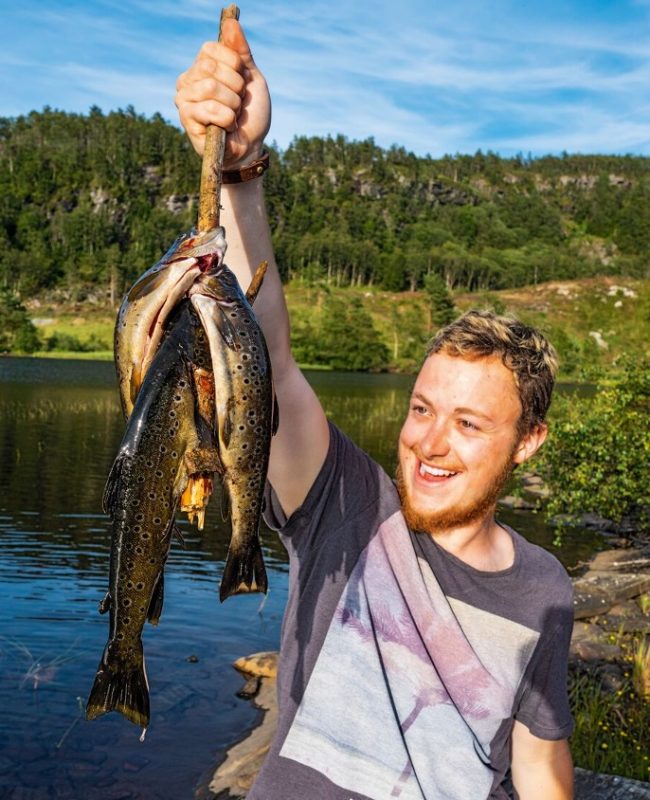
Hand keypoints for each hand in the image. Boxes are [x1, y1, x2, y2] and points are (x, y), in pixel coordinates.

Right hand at [175, 18, 270, 167]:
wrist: (251, 146)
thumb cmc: (250, 114)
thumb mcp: (251, 78)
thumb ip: (241, 52)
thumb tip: (230, 21)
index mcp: (202, 66)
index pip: (212, 49)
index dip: (234, 65)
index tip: (242, 82)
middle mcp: (188, 79)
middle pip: (211, 67)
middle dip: (235, 87)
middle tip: (238, 103)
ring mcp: (184, 99)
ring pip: (210, 87)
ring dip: (232, 105)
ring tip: (233, 116)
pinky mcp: (186, 118)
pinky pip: (210, 108)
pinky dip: (228, 119)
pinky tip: (227, 127)